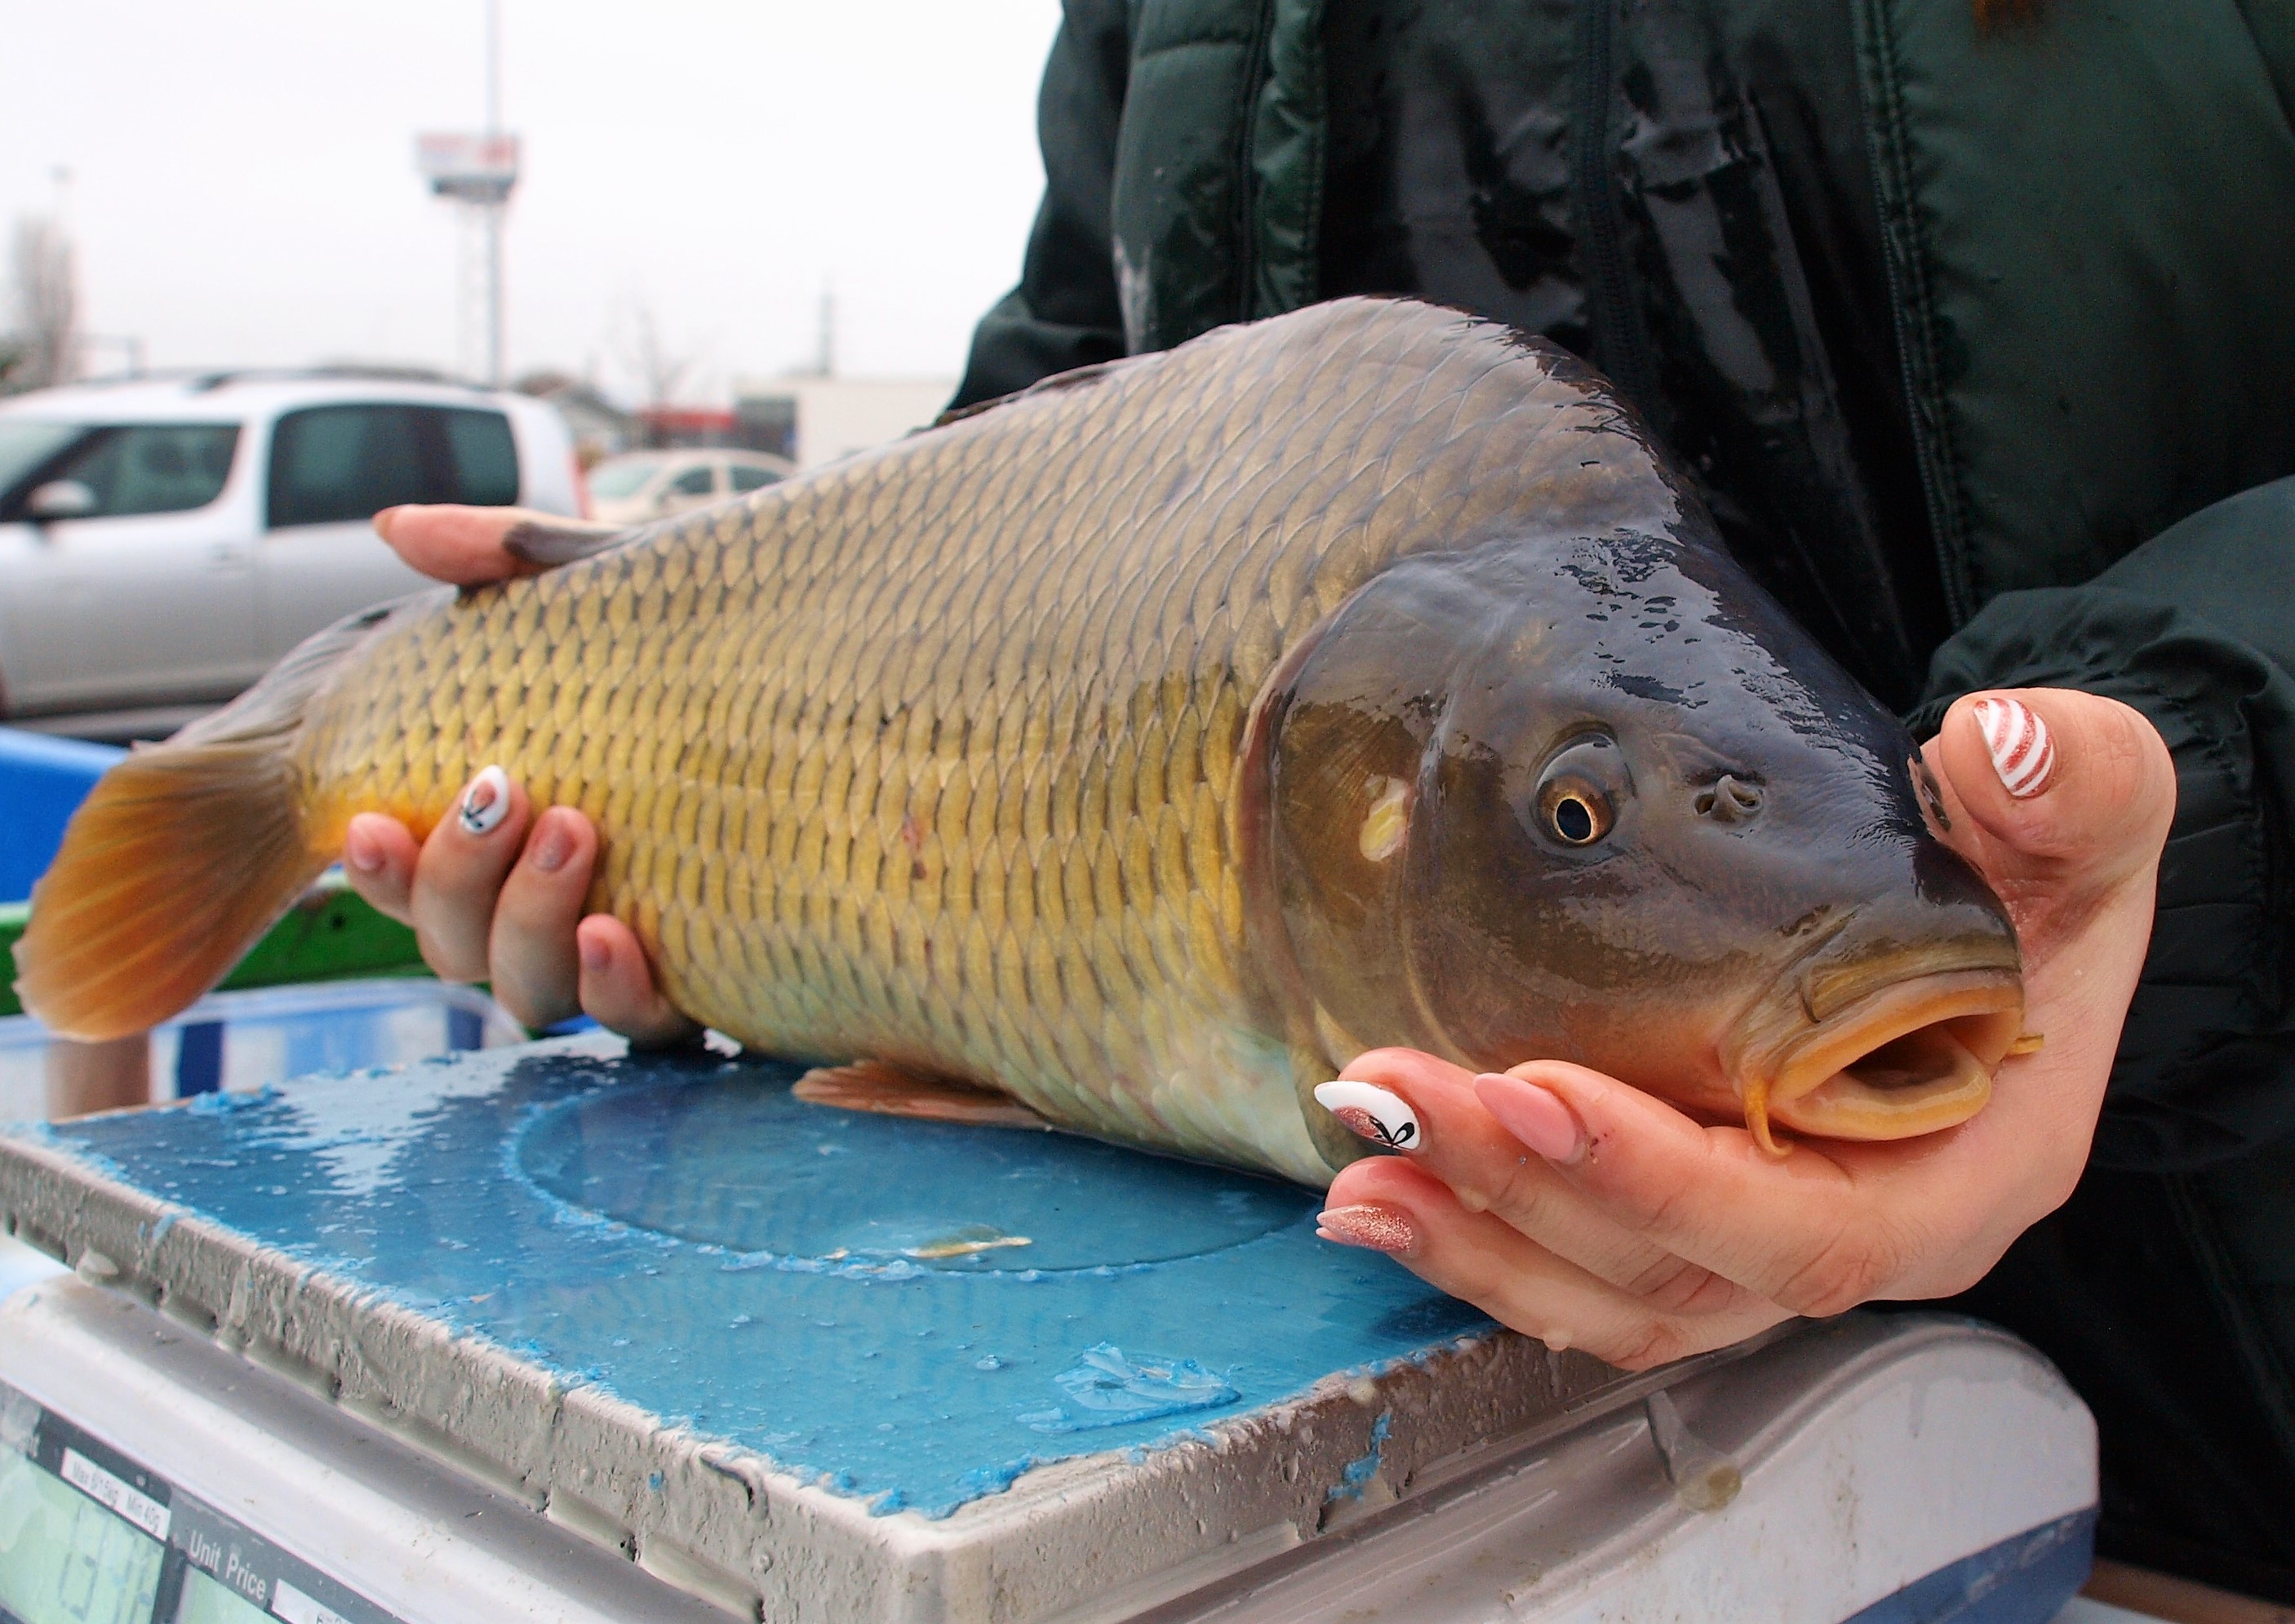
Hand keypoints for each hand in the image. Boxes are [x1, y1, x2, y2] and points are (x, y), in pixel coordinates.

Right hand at [345, 506, 693, 1044]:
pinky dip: (617, 989)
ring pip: (532, 994)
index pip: (414, 879)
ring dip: (528, 928)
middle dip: (457, 883)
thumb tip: (399, 527)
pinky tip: (619, 935)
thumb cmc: (728, 651)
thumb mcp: (627, 597)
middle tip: (512, 794)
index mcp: (516, 836)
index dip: (378, 869)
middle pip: (456, 946)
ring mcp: (635, 950)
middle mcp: (561, 907)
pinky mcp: (717, 981)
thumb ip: (519, 562)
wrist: (870, 692)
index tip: (370, 818)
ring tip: (572, 835)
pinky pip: (648, 1023)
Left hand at [1314, 688, 2174, 1368]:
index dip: (1668, 1182)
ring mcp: (1766, 1243)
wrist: (1999, 902)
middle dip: (1523, 1194)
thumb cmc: (2040, 875)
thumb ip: (2074, 787)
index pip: (1813, 1232)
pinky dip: (1479, 1243)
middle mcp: (1860, 1233)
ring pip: (1611, 1295)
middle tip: (1398, 1093)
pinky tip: (1384, 1188)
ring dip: (1474, 1242)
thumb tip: (1997, 746)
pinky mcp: (1695, 1222)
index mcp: (1963, 1173)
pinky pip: (1582, 1272)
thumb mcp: (2086, 819)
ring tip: (1357, 1173)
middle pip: (1675, 1271)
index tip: (1536, 1089)